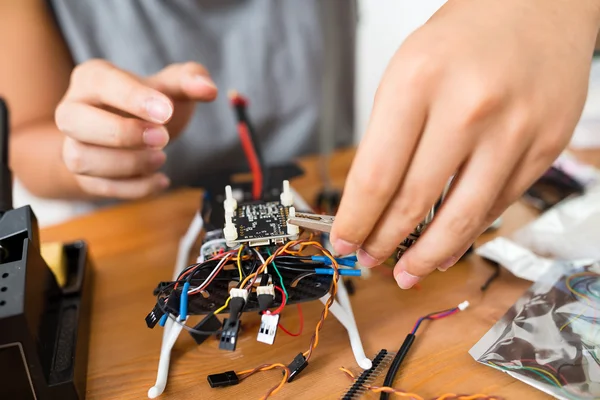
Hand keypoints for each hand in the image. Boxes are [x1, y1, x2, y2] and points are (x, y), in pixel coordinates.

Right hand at [55, 60, 216, 197]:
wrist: (130, 131)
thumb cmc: (149, 103)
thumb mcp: (172, 85)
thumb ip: (191, 80)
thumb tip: (208, 89)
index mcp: (92, 77)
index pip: (101, 82)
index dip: (133, 98)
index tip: (167, 111)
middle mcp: (72, 110)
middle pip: (73, 121)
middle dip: (122, 133)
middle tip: (163, 138)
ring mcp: (73, 145)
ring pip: (80, 159)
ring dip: (127, 164)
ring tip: (161, 158)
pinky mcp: (83, 177)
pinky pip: (98, 188)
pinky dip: (134, 188)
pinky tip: (160, 179)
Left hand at [331, 0, 599, 287]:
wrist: (539, 6)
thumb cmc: (464, 37)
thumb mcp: (407, 71)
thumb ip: (389, 136)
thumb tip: (372, 203)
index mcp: (418, 82)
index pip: (376, 177)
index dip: (356, 221)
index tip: (344, 241)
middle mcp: (468, 108)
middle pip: (414, 203)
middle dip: (385, 242)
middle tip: (372, 260)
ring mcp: (514, 130)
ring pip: (461, 218)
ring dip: (427, 255)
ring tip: (407, 271)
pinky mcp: (545, 147)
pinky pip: (497, 206)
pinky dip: (467, 232)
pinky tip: (448, 244)